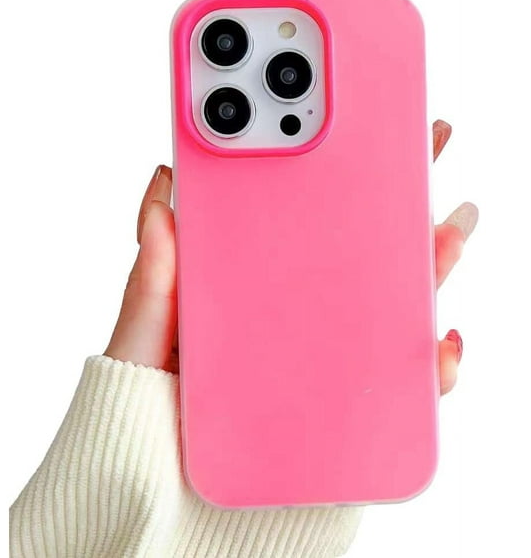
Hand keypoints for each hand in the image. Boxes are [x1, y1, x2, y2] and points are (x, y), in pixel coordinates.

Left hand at [105, 120, 478, 393]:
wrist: (161, 471)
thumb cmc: (151, 396)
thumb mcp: (145, 328)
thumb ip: (154, 272)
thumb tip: (162, 187)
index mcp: (254, 282)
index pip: (300, 218)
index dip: (334, 172)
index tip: (365, 124)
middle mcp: (295, 311)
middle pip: (358, 250)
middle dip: (400, 199)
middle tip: (427, 147)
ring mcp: (320, 352)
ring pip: (389, 303)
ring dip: (430, 266)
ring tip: (450, 232)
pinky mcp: (339, 398)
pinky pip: (393, 378)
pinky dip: (429, 364)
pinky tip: (441, 346)